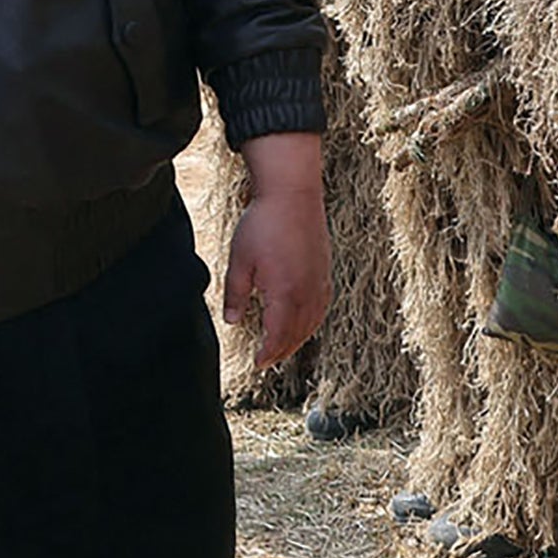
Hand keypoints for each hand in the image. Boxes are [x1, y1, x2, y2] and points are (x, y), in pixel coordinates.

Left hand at [224, 132, 329, 366]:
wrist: (292, 193)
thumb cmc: (263, 224)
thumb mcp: (239, 261)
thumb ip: (235, 295)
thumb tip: (233, 322)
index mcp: (284, 293)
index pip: (278, 336)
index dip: (268, 353)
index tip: (257, 363)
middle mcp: (307, 292)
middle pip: (297, 334)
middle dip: (281, 351)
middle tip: (267, 360)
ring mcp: (319, 281)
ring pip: (312, 322)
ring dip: (297, 339)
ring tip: (283, 347)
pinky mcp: (325, 270)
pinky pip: (321, 306)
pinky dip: (311, 320)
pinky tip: (303, 321)